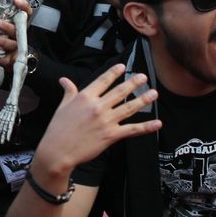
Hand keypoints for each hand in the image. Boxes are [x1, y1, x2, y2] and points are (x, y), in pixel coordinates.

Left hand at [0, 0, 30, 68]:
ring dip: (2, 41)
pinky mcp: (13, 59)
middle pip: (18, 29)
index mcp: (18, 24)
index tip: (15, 1)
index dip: (23, 6)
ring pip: (12, 44)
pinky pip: (8, 59)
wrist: (5, 58)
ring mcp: (17, 47)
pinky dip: (1, 58)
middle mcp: (19, 34)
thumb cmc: (0, 36)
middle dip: (7, 25)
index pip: (25, 12)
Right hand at [33, 64, 160, 177]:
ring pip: (129, 108)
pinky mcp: (111, 135)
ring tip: (154, 93)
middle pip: (120, 92)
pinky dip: (146, 127)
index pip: (102, 81)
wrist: (58, 150)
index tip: (122, 66)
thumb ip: (68, 91)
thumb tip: (64, 80)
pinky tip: (157, 123)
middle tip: (144, 76)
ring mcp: (106, 121)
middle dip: (133, 83)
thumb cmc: (58, 128)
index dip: (113, 73)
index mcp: (85, 97)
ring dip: (143, 100)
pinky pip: (132, 130)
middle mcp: (97, 106)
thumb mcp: (62, 106)